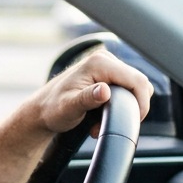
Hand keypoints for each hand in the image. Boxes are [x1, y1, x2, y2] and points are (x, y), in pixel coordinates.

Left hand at [35, 48, 152, 136]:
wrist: (41, 110)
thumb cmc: (51, 109)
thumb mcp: (69, 108)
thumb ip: (87, 99)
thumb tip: (104, 91)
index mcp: (99, 63)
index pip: (137, 80)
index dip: (142, 103)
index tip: (134, 121)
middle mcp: (104, 59)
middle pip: (139, 82)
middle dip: (131, 106)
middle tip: (110, 123)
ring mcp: (106, 64)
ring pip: (133, 86)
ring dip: (125, 106)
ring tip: (102, 121)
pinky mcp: (106, 73)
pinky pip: (125, 87)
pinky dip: (119, 103)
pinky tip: (102, 115)